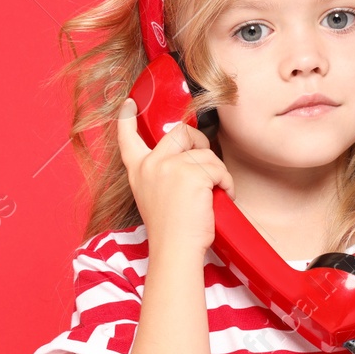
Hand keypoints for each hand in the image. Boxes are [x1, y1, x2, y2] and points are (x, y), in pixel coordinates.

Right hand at [115, 98, 233, 255]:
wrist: (175, 250)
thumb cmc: (171, 230)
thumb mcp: (153, 196)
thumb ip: (161, 173)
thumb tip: (185, 157)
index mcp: (138, 170)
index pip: (127, 138)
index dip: (127, 118)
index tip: (129, 103)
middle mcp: (151, 164)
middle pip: (180, 132)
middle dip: (200, 141)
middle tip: (208, 163)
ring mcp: (170, 167)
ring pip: (205, 153)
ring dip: (217, 172)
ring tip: (215, 193)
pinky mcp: (191, 174)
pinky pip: (218, 168)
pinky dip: (227, 183)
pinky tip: (223, 196)